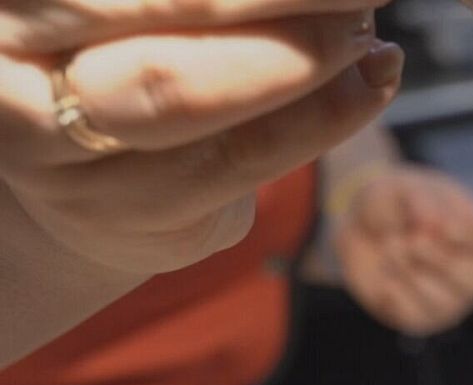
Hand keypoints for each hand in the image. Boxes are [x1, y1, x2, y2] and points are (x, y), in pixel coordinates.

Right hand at [0, 1, 401, 276]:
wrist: (89, 183)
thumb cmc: (123, 55)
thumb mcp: (145, 13)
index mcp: (13, 6)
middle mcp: (9, 71)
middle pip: (159, 10)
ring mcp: (57, 150)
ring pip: (189, 91)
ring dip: (304, 55)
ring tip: (368, 31)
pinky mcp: (127, 212)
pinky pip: (240, 156)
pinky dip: (325, 113)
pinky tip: (373, 78)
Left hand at [333, 166, 472, 336]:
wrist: (360, 226)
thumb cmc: (395, 204)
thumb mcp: (401, 188)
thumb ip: (420, 200)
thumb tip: (433, 225)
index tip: (443, 224)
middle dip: (440, 257)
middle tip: (411, 239)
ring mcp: (453, 301)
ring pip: (446, 301)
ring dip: (410, 271)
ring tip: (390, 248)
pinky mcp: (422, 319)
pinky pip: (415, 315)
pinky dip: (394, 291)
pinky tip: (386, 274)